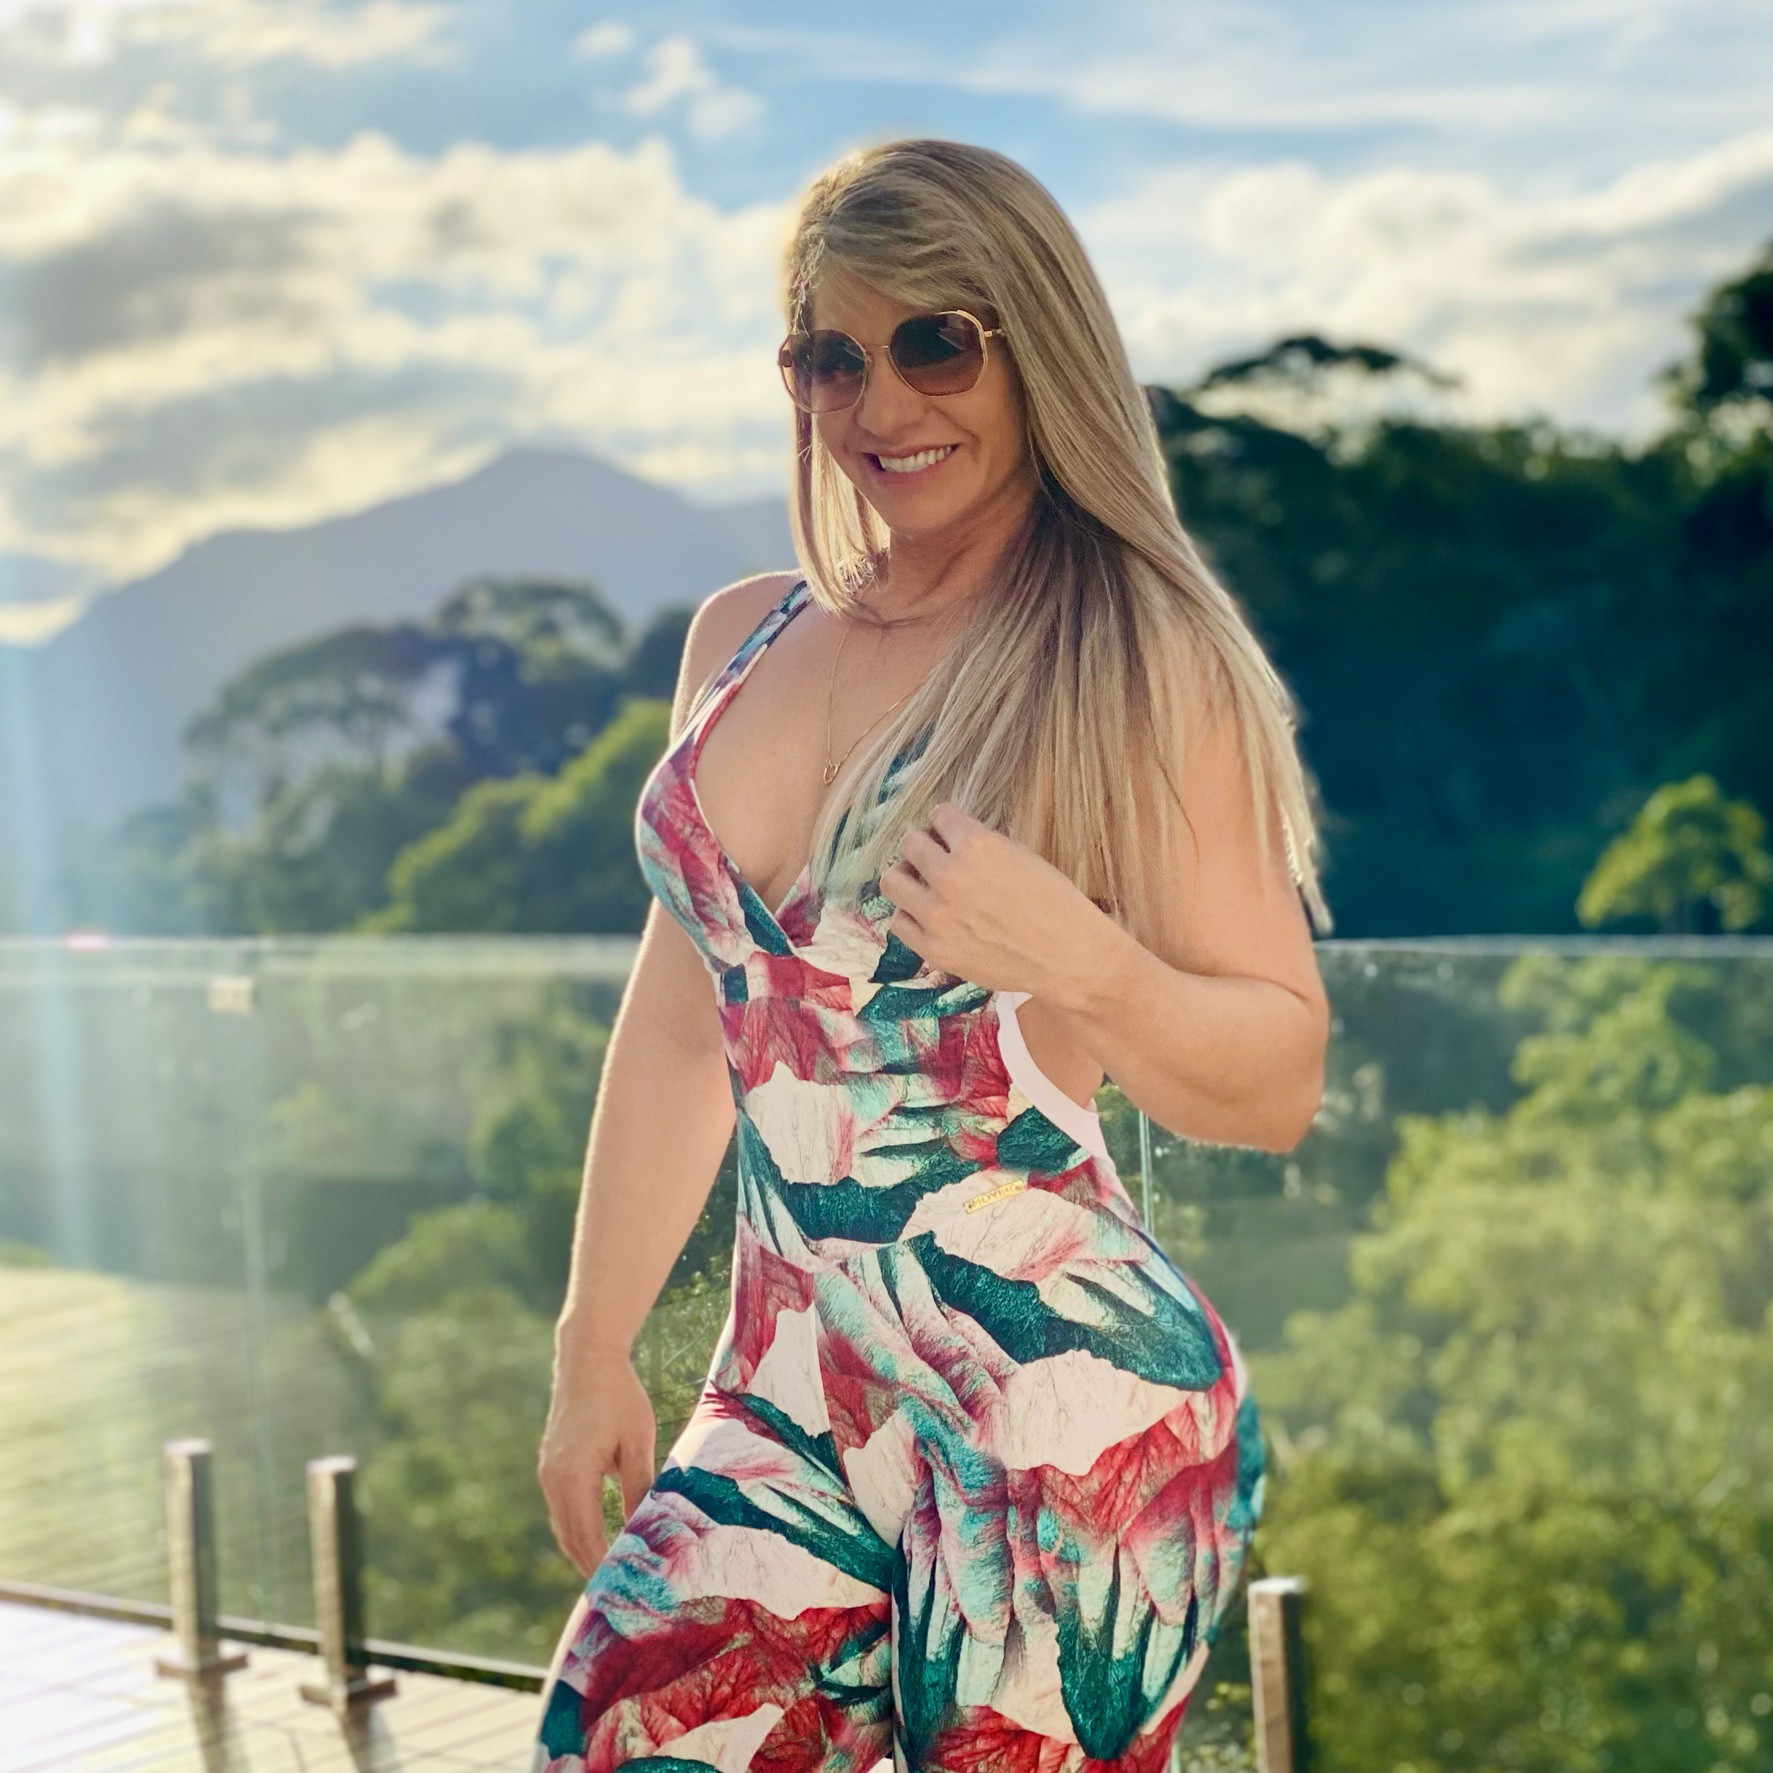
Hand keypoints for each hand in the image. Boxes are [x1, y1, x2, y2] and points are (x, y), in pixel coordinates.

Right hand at [536, 1353, 655, 1577]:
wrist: (587, 1359)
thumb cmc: (619, 1396)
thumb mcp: (637, 1441)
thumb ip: (639, 1486)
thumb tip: (645, 1528)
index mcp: (573, 1475)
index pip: (587, 1536)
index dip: (604, 1564)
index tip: (624, 1586)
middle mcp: (553, 1479)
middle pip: (570, 1538)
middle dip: (592, 1566)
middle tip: (619, 1590)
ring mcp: (548, 1472)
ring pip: (563, 1526)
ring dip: (583, 1550)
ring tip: (611, 1571)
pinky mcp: (550, 1465)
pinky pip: (562, 1509)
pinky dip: (577, 1529)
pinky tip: (598, 1538)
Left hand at [879, 801, 1108, 998]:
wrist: (1066, 956)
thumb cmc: (1055, 903)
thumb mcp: (1022, 856)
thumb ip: (982, 846)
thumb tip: (953, 840)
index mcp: (976, 845)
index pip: (939, 815)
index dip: (947, 823)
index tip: (950, 833)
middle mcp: (949, 875)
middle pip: (909, 843)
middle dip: (922, 846)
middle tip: (933, 858)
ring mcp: (937, 914)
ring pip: (893, 881)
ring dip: (906, 877)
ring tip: (921, 885)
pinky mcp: (933, 947)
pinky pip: (899, 922)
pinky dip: (910, 915)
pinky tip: (926, 916)